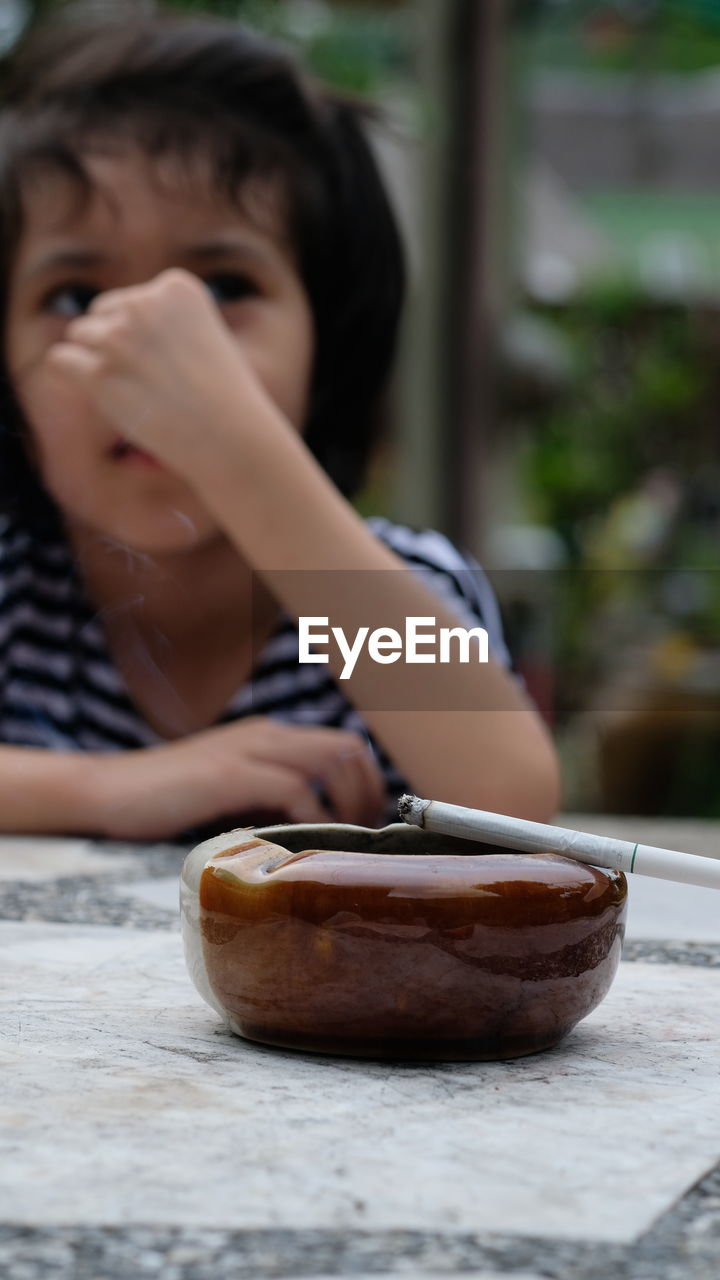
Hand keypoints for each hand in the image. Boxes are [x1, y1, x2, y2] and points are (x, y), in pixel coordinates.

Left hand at [45, 269, 276, 477]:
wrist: (231, 438)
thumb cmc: (224, 397)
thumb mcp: (206, 337)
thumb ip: (164, 321)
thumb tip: (112, 322)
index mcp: (175, 287)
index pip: (133, 299)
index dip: (143, 333)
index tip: (170, 361)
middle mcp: (144, 304)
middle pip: (103, 313)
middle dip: (116, 343)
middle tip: (148, 380)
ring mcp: (118, 339)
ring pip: (80, 334)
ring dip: (97, 361)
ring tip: (132, 390)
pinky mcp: (99, 375)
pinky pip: (60, 360)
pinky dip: (70, 373)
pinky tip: (94, 389)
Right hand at [89, 716, 386, 840]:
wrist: (110, 790)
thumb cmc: (169, 798)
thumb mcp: (231, 789)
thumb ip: (270, 795)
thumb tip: (318, 826)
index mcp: (269, 735)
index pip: (343, 743)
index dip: (368, 782)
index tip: (367, 823)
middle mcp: (265, 735)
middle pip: (348, 748)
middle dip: (368, 794)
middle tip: (363, 837)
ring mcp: (248, 751)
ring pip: (330, 761)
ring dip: (349, 804)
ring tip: (343, 841)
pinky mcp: (229, 775)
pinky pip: (293, 789)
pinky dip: (314, 817)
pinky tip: (309, 844)